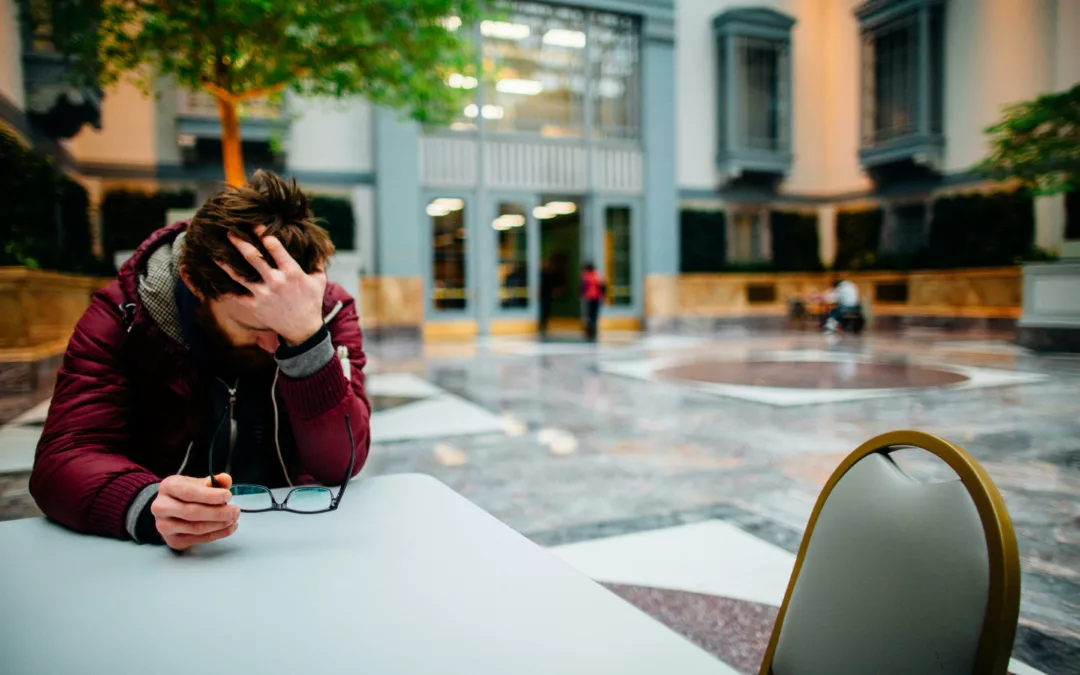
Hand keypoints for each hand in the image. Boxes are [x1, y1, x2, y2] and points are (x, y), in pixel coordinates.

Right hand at [152, 474, 239, 550]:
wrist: (168, 509)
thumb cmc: (185, 494)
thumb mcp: (197, 482)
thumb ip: (213, 481)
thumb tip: (225, 480)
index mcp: (168, 487)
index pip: (189, 492)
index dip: (210, 495)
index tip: (228, 496)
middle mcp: (161, 507)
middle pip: (192, 512)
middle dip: (218, 512)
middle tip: (235, 511)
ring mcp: (164, 526)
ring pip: (195, 528)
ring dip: (219, 525)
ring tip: (233, 519)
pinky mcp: (172, 540)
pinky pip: (198, 539)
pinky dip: (217, 534)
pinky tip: (229, 528)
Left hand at [219, 226, 326, 344]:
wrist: (303, 329)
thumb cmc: (311, 302)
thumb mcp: (319, 281)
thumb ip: (317, 263)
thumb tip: (319, 246)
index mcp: (292, 272)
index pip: (275, 248)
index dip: (263, 234)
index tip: (254, 225)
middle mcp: (276, 281)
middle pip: (253, 257)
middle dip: (240, 242)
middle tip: (230, 231)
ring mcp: (263, 294)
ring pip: (240, 276)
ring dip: (226, 264)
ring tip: (214, 253)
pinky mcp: (255, 306)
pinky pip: (237, 295)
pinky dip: (225, 288)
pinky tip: (214, 281)